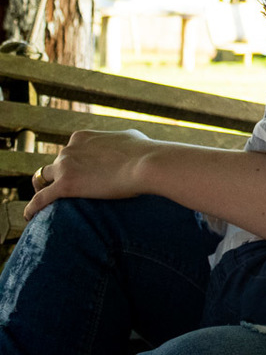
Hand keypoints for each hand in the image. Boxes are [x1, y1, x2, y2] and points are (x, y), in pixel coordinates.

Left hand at [24, 129, 156, 219]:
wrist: (147, 163)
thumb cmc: (144, 151)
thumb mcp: (129, 137)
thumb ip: (119, 140)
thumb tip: (127, 143)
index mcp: (81, 137)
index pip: (69, 151)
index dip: (73, 163)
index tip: (80, 174)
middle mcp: (69, 149)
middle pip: (55, 165)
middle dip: (61, 176)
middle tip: (70, 190)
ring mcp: (65, 166)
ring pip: (43, 180)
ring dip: (45, 189)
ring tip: (48, 202)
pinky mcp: (65, 185)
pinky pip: (40, 199)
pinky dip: (33, 208)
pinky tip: (29, 217)